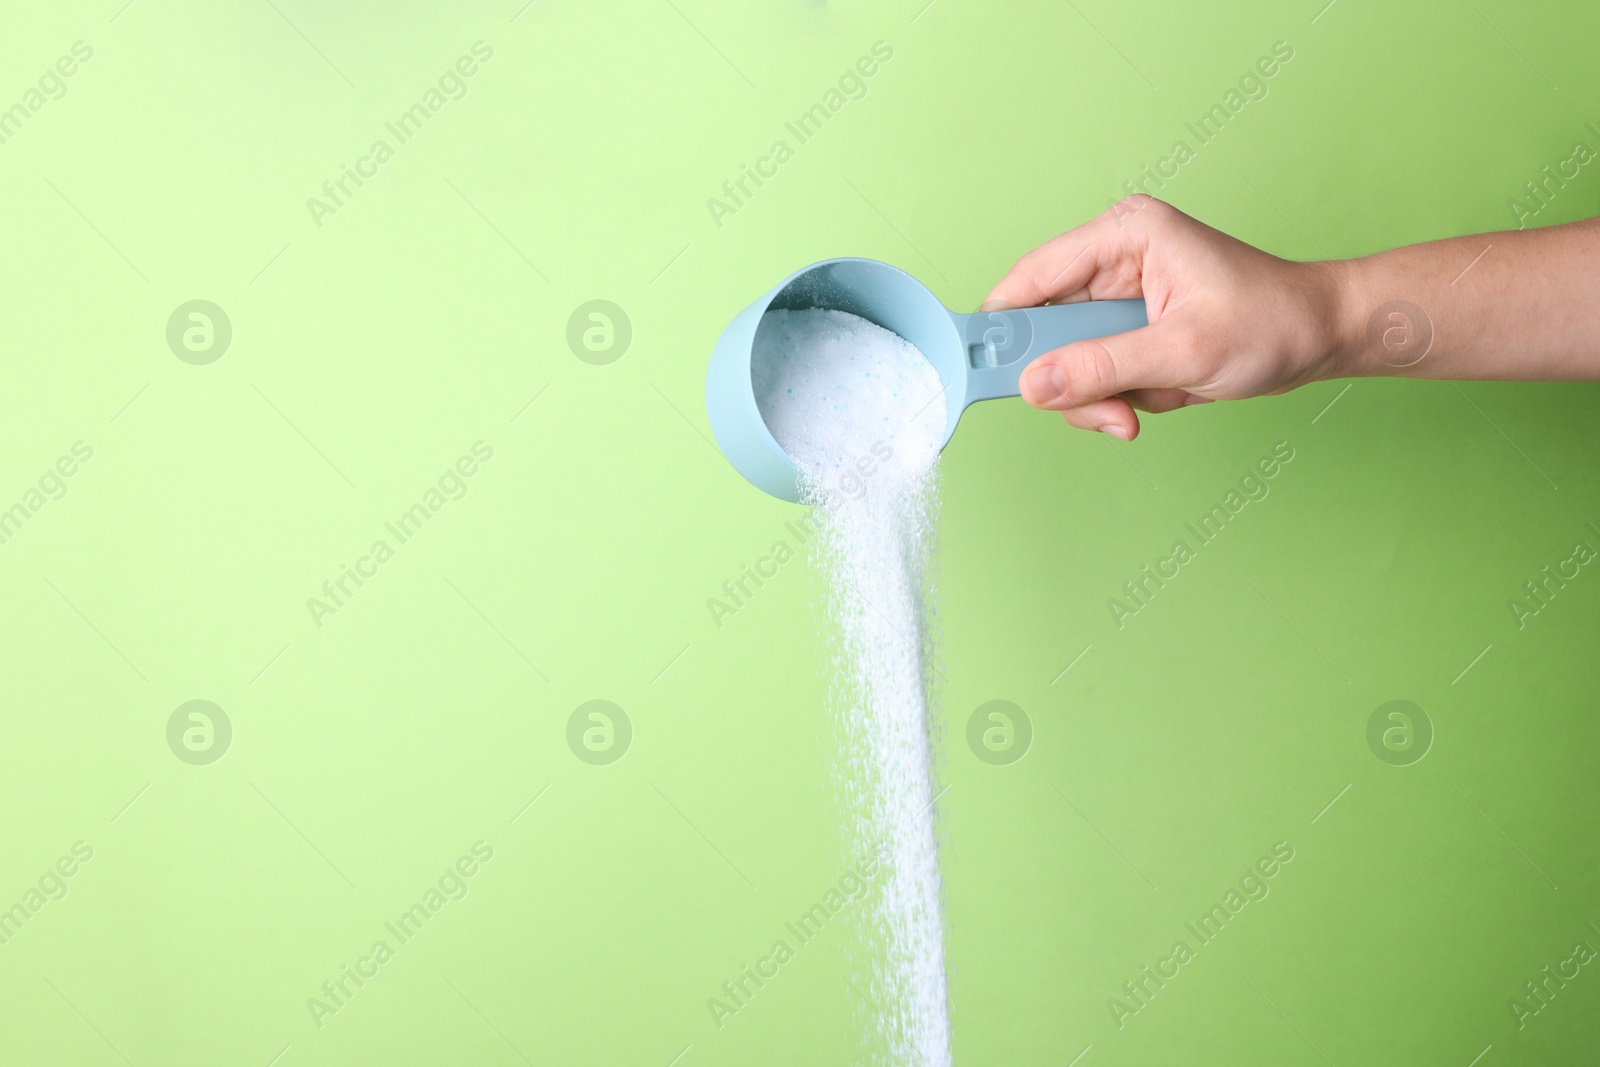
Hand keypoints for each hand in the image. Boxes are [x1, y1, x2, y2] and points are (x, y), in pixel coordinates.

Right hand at [983, 195, 1343, 439]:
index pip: (1031, 278)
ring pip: (1065, 357)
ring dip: (1098, 394)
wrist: (1322, 336)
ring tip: (1143, 407)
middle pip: (1043, 327)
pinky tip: (1159, 394)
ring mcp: (1118, 292)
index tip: (985, 373)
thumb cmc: (1272, 323)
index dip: (1002, 327)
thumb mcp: (1183, 351)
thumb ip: (1102, 366)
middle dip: (1072, 378)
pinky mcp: (1128, 323)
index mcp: (1123, 234)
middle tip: (1111, 411)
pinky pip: (1093, 369)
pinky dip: (1117, 395)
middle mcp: (1112, 256)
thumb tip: (1033, 384)